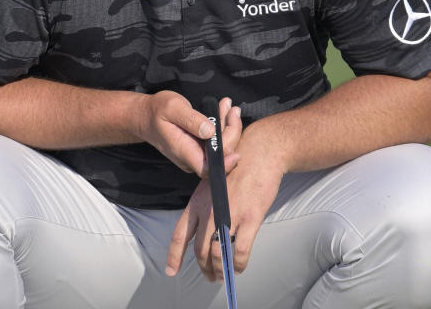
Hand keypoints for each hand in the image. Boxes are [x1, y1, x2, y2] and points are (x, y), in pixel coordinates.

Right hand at [136, 92, 240, 175]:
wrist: (146, 117)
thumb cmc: (157, 111)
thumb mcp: (172, 108)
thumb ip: (191, 119)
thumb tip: (210, 131)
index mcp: (183, 151)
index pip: (208, 169)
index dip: (225, 163)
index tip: (236, 151)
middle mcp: (191, 157)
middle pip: (220, 155)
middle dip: (231, 131)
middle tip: (232, 109)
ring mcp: (196, 153)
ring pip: (221, 146)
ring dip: (228, 125)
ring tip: (227, 104)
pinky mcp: (200, 147)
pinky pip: (217, 140)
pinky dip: (223, 125)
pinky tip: (222, 109)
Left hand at [165, 100, 241, 278]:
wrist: (259, 153)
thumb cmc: (237, 168)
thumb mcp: (211, 184)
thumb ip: (206, 207)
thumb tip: (205, 232)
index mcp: (197, 202)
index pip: (180, 234)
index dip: (174, 255)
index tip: (171, 271)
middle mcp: (209, 210)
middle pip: (199, 250)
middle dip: (204, 268)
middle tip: (210, 277)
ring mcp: (229, 214)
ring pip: (217, 254)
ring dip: (220, 270)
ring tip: (224, 275)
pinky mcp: (249, 218)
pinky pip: (240, 250)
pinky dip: (238, 264)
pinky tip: (240, 266)